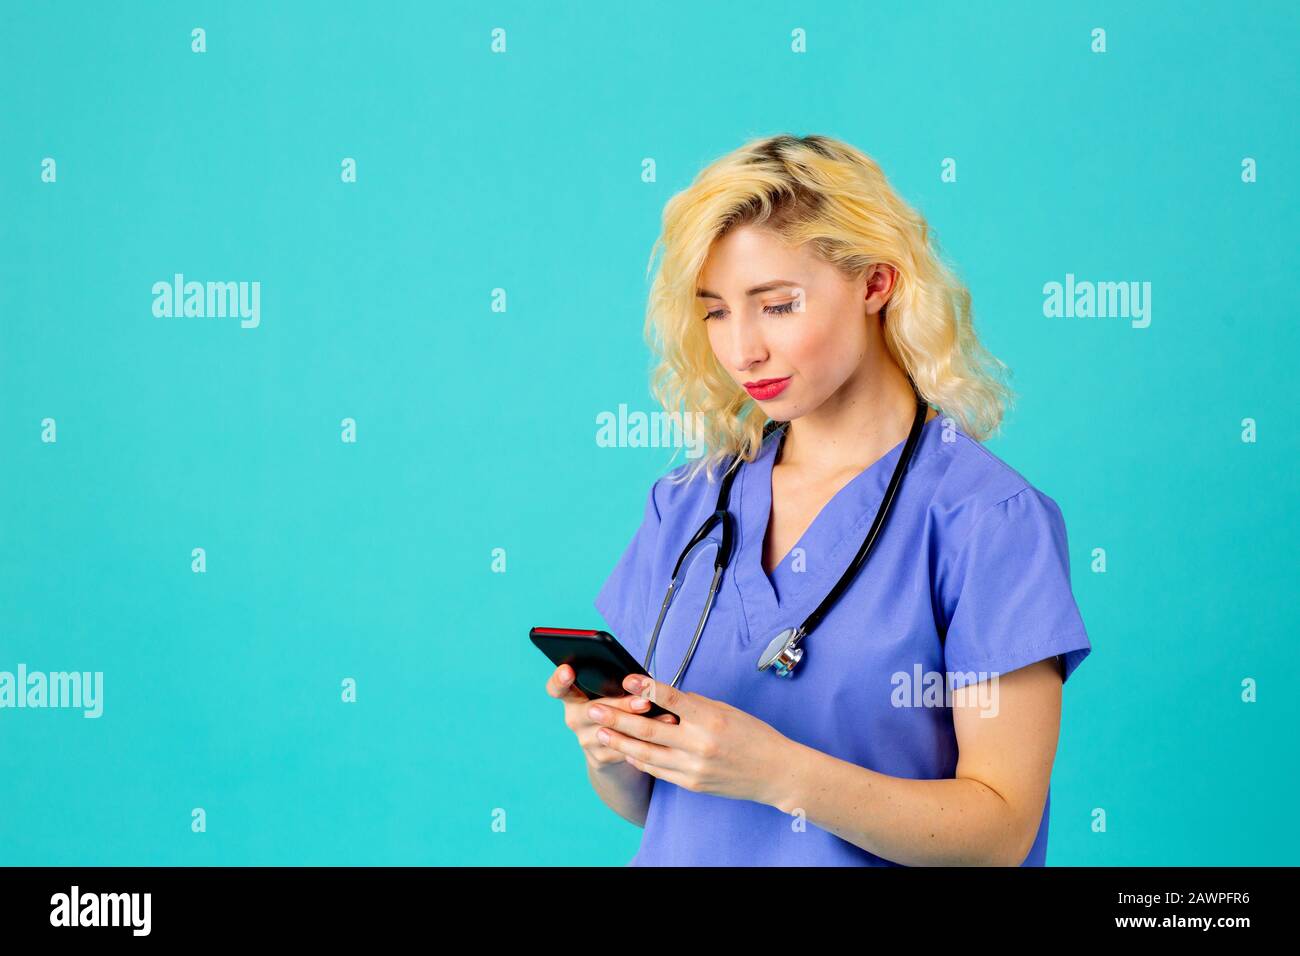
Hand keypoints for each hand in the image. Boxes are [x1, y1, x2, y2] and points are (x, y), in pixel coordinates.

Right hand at [545, 664, 678, 771]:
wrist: (612, 748)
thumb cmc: (615, 706)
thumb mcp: (609, 692)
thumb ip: (613, 683)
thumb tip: (638, 678)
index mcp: (572, 697)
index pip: (556, 688)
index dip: (559, 680)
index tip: (568, 670)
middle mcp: (574, 719)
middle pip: (592, 711)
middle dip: (621, 706)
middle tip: (643, 702)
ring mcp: (585, 741)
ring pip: (613, 732)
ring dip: (641, 724)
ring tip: (665, 716)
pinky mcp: (599, 759)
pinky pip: (625, 748)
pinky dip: (647, 739)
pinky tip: (666, 731)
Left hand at [586, 673, 794, 805]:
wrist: (774, 773)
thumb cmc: (753, 736)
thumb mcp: (726, 710)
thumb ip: (693, 705)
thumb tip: (662, 696)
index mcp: (711, 719)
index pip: (672, 699)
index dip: (646, 688)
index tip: (625, 679)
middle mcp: (700, 745)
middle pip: (650, 730)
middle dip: (618, 719)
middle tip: (595, 709)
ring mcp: (694, 768)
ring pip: (647, 754)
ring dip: (620, 742)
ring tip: (600, 731)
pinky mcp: (691, 784)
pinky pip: (658, 771)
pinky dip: (640, 760)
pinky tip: (625, 750)